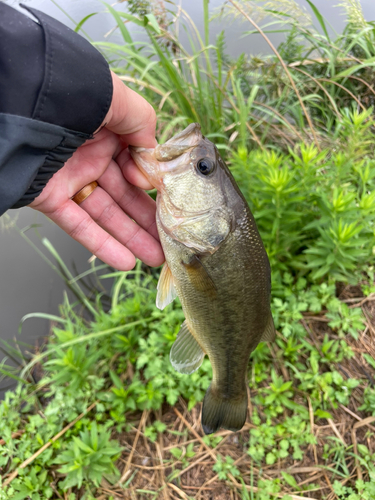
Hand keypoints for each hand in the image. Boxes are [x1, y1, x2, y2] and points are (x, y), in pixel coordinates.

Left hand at [29, 72, 163, 270]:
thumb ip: (143, 125)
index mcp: (108, 132)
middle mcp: (91, 156)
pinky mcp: (50, 197)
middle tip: (170, 241)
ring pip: (106, 214)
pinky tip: (125, 261)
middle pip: (125, 195)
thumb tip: (150, 160)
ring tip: (156, 258)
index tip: (165, 195)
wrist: (26, 101)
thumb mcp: (119, 100)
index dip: (151, 183)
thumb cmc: (73, 92)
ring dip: (132, 238)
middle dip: (149, 220)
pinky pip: (78, 224)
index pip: (136, 165)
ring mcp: (71, 178)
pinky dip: (101, 244)